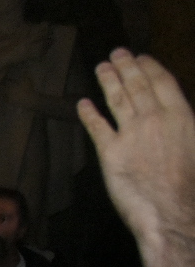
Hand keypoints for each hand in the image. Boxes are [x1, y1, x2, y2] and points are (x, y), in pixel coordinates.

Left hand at [78, 50, 194, 261]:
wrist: (174, 213)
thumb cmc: (192, 186)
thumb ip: (186, 127)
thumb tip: (177, 115)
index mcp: (181, 116)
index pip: (162, 82)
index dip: (149, 67)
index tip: (141, 57)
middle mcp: (154, 119)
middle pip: (137, 86)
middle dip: (126, 67)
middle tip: (116, 54)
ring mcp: (131, 134)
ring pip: (117, 100)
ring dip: (108, 81)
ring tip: (101, 67)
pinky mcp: (110, 153)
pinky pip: (97, 127)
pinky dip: (89, 113)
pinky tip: (83, 103)